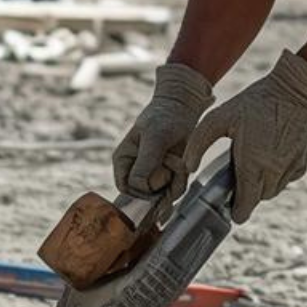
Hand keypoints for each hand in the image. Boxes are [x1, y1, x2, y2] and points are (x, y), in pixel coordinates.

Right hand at [114, 63, 214, 197]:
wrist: (182, 110)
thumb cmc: (163, 118)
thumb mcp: (154, 138)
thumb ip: (145, 162)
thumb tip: (138, 186)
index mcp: (122, 161)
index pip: (125, 188)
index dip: (140, 190)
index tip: (158, 181)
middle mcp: (135, 171)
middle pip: (147, 195)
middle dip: (162, 181)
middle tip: (170, 158)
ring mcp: (152, 176)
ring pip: (162, 196)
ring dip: (175, 180)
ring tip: (177, 158)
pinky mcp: (168, 178)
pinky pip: (175, 191)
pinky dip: (182, 180)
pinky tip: (183, 163)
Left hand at [183, 50, 306, 222]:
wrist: (294, 90)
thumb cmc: (254, 102)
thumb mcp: (218, 118)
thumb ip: (199, 144)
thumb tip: (189, 168)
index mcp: (252, 164)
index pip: (245, 206)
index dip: (235, 210)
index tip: (228, 206)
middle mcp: (273, 171)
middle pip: (256, 200)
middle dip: (245, 194)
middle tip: (235, 175)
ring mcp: (290, 168)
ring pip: (272, 191)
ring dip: (260, 185)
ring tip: (250, 163)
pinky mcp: (302, 163)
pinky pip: (285, 180)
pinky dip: (276, 176)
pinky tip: (268, 157)